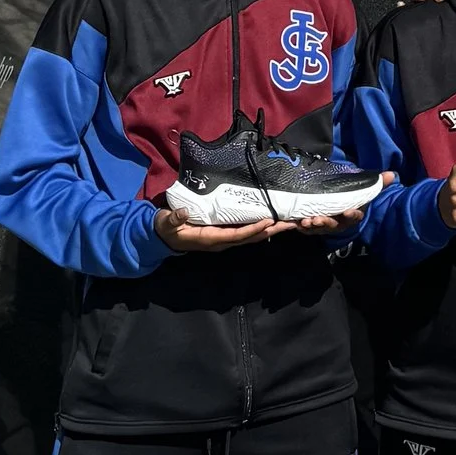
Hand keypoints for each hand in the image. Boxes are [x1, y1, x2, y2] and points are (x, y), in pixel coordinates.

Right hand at [154, 208, 302, 256]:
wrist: (164, 236)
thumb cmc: (167, 228)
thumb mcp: (168, 223)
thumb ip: (175, 219)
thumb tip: (182, 212)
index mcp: (211, 239)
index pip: (237, 235)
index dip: (253, 229)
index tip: (269, 221)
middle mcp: (222, 242)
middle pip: (251, 238)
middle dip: (271, 231)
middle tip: (291, 223)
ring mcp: (225, 240)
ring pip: (252, 237)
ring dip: (270, 231)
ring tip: (288, 223)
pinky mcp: (225, 235)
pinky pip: (247, 234)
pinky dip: (261, 229)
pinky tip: (272, 223)